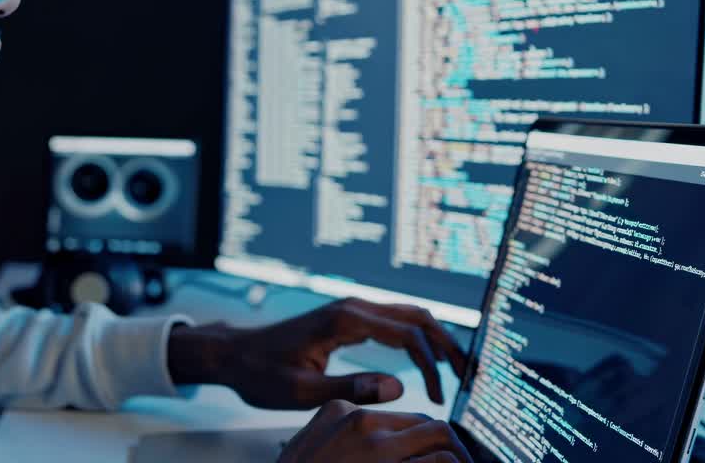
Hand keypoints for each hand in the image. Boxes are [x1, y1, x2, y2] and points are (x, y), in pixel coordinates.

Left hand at [168, 297, 466, 408]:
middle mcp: (353, 306)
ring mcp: (352, 308)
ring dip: (436, 340)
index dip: (430, 366)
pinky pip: (394, 322)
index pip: (406, 336)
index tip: (437, 397)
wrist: (235, 354)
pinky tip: (428, 361)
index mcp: (344, 320)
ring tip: (457, 371)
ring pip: (409, 316)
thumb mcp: (301, 392)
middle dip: (447, 346)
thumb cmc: (262, 374)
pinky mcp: (349, 317)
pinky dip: (418, 339)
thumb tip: (401, 388)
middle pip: (417, 317)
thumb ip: (351, 388)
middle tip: (469, 376)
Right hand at [278, 400, 473, 462]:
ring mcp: (377, 450)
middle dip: (450, 446)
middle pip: (427, 424)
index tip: (435, 452)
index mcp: (342, 412)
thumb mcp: (309, 446)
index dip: (425, 437)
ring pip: (441, 440)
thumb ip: (339, 433)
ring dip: (457, 459)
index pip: (402, 417)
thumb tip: (366, 435)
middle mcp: (362, 424)